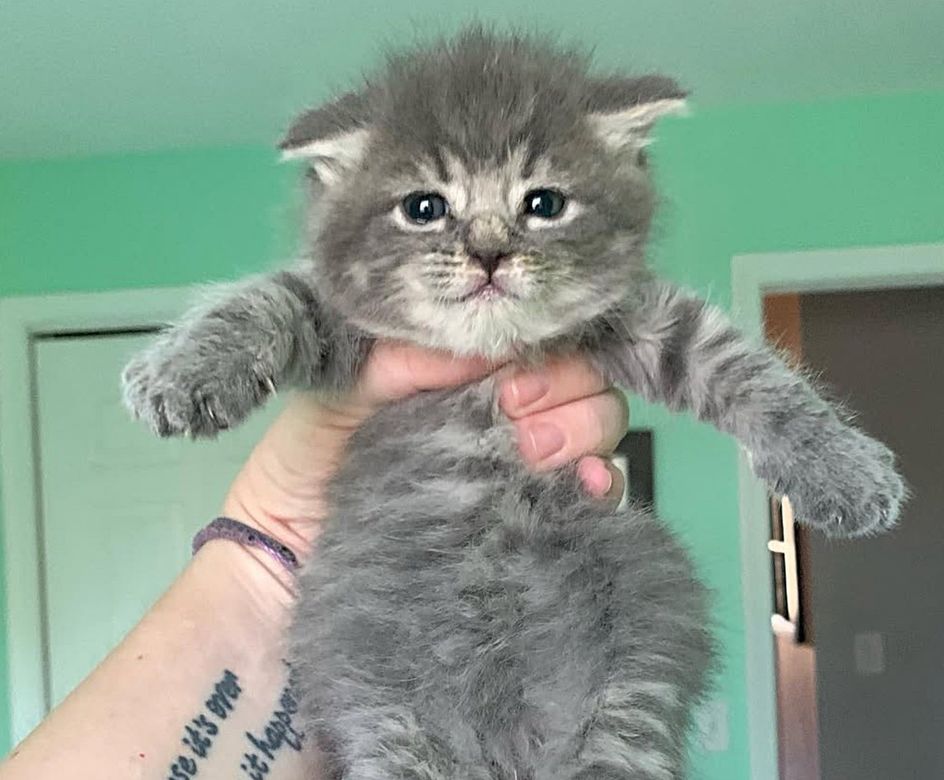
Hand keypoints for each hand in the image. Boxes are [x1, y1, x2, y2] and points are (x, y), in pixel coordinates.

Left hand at [222, 342, 628, 562]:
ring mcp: (524, 467)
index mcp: (459, 372)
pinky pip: (599, 492)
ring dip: (582, 428)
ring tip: (532, 453)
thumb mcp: (337, 394)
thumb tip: (474, 344)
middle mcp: (503, 412)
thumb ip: (396, 357)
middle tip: (515, 413)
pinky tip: (585, 486)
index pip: (528, 338)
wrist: (286, 563)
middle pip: (577, 377)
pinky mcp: (538, 520)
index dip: (535, 346)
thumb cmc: (301, 466)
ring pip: (598, 424)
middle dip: (563, 387)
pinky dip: (605, 482)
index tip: (505, 376)